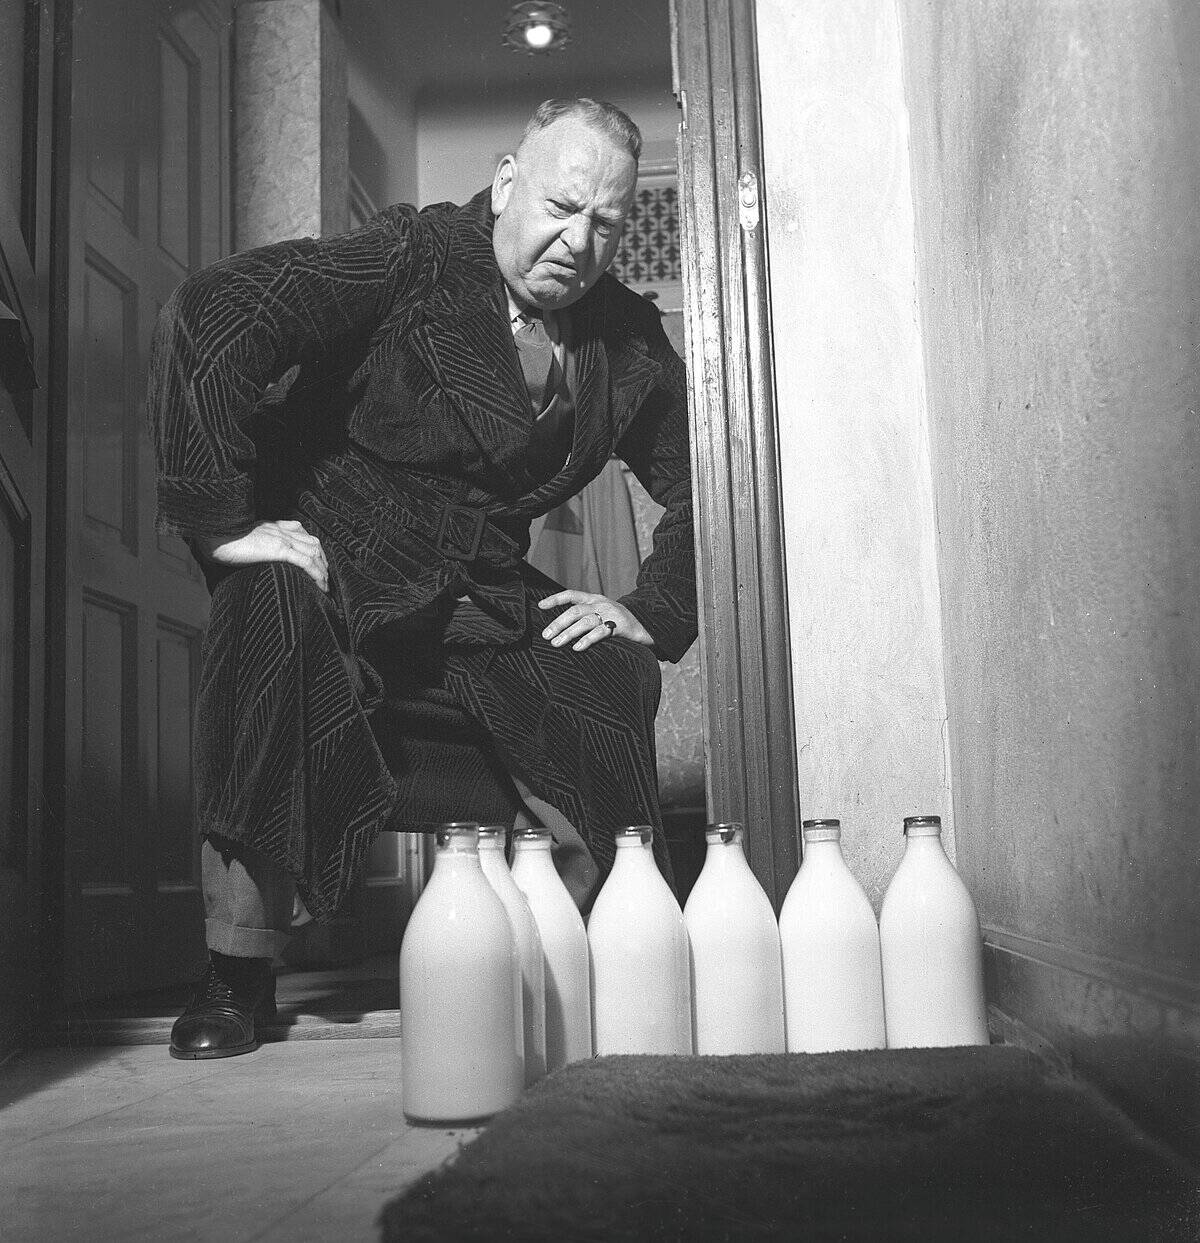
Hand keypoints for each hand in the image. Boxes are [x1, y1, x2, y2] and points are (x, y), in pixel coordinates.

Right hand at [194, 520, 328, 591]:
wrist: (213, 534)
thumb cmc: (222, 539)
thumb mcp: (244, 538)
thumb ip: (257, 544)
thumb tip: (259, 556)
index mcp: (273, 526)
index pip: (303, 533)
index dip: (314, 549)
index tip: (318, 564)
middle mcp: (281, 530)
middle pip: (314, 543)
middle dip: (323, 561)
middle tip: (325, 578)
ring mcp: (281, 538)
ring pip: (314, 552)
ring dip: (323, 570)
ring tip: (325, 586)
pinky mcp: (278, 549)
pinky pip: (305, 561)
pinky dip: (316, 574)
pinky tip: (320, 585)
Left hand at [538, 590, 652, 651]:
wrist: (650, 625)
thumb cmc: (621, 624)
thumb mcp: (603, 614)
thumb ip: (586, 617)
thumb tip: (561, 629)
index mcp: (595, 599)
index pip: (571, 595)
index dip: (555, 599)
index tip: (540, 606)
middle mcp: (601, 604)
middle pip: (575, 610)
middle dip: (558, 622)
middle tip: (546, 635)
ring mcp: (611, 614)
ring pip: (585, 621)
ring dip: (568, 633)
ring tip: (556, 643)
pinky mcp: (620, 626)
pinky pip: (600, 632)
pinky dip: (587, 640)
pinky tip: (577, 648)